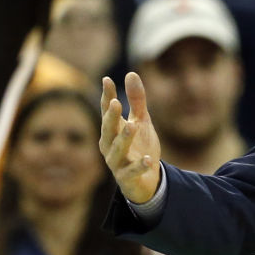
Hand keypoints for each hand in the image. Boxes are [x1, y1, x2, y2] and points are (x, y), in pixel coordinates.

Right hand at [101, 73, 162, 204]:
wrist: (147, 180)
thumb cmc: (140, 147)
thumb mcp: (141, 121)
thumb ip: (137, 100)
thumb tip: (131, 73)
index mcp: (112, 130)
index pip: (107, 111)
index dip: (107, 96)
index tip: (107, 80)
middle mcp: (110, 145)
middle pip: (108, 130)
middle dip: (110, 117)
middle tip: (115, 103)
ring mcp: (117, 163)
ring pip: (117, 150)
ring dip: (124, 139)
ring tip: (132, 126)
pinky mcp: (126, 178)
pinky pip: (131, 172)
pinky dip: (139, 166)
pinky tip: (148, 159)